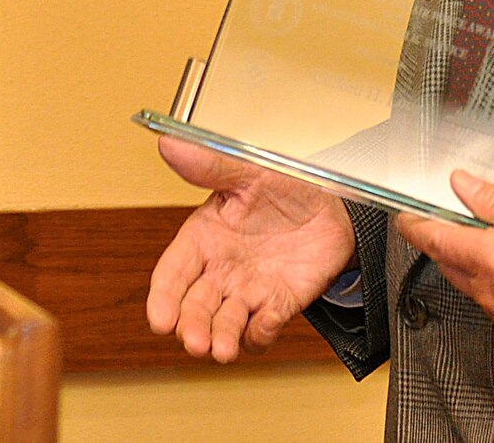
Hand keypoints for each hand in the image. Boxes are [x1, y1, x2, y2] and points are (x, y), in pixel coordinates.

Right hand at [147, 136, 356, 362]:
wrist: (334, 207)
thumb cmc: (285, 187)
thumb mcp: (249, 171)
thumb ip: (210, 165)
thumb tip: (169, 144)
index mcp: (204, 238)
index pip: (173, 273)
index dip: (163, 298)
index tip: (160, 320)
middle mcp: (221, 270)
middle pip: (195, 307)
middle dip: (192, 327)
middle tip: (195, 341)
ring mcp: (249, 290)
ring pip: (225, 324)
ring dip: (222, 339)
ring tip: (223, 349)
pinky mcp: (278, 304)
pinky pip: (263, 328)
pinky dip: (262, 331)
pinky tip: (264, 323)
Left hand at [394, 169, 493, 343]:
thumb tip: (461, 186)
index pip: (438, 240)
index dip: (416, 225)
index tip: (405, 214)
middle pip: (450, 265)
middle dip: (445, 240)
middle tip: (452, 214)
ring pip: (472, 286)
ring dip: (470, 262)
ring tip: (489, 233)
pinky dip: (493, 282)